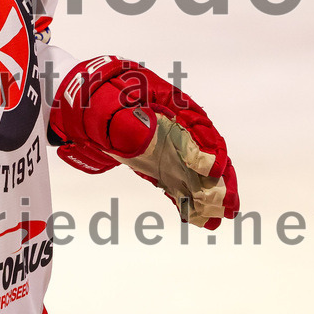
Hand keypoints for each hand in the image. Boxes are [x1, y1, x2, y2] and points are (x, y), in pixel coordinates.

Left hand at [49, 56, 238, 228]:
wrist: (84, 101)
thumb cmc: (100, 95)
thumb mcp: (108, 101)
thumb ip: (125, 119)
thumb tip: (144, 139)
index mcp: (170, 102)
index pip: (198, 124)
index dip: (209, 148)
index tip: (215, 170)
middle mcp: (176, 124)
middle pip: (204, 151)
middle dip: (219, 178)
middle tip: (230, 205)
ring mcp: (168, 144)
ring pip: (193, 170)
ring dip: (206, 193)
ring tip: (217, 218)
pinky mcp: (157, 161)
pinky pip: (175, 180)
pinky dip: (184, 197)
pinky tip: (194, 217)